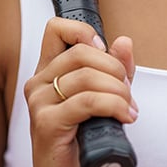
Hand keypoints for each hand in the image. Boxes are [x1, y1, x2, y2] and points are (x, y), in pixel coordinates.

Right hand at [24, 18, 137, 166]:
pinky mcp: (46, 123)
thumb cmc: (84, 138)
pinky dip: (114, 106)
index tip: (103, 49)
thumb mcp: (103, 95)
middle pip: (80, 52)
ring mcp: (39, 102)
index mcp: (47, 71)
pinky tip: (125, 117)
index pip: (55, 29)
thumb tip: (124, 41)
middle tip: (127, 89)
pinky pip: (87, 102)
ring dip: (118, 91)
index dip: (82, 31)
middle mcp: (38, 82)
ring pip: (87, 77)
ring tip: (128, 107)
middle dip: (114, 68)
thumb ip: (114, 68)